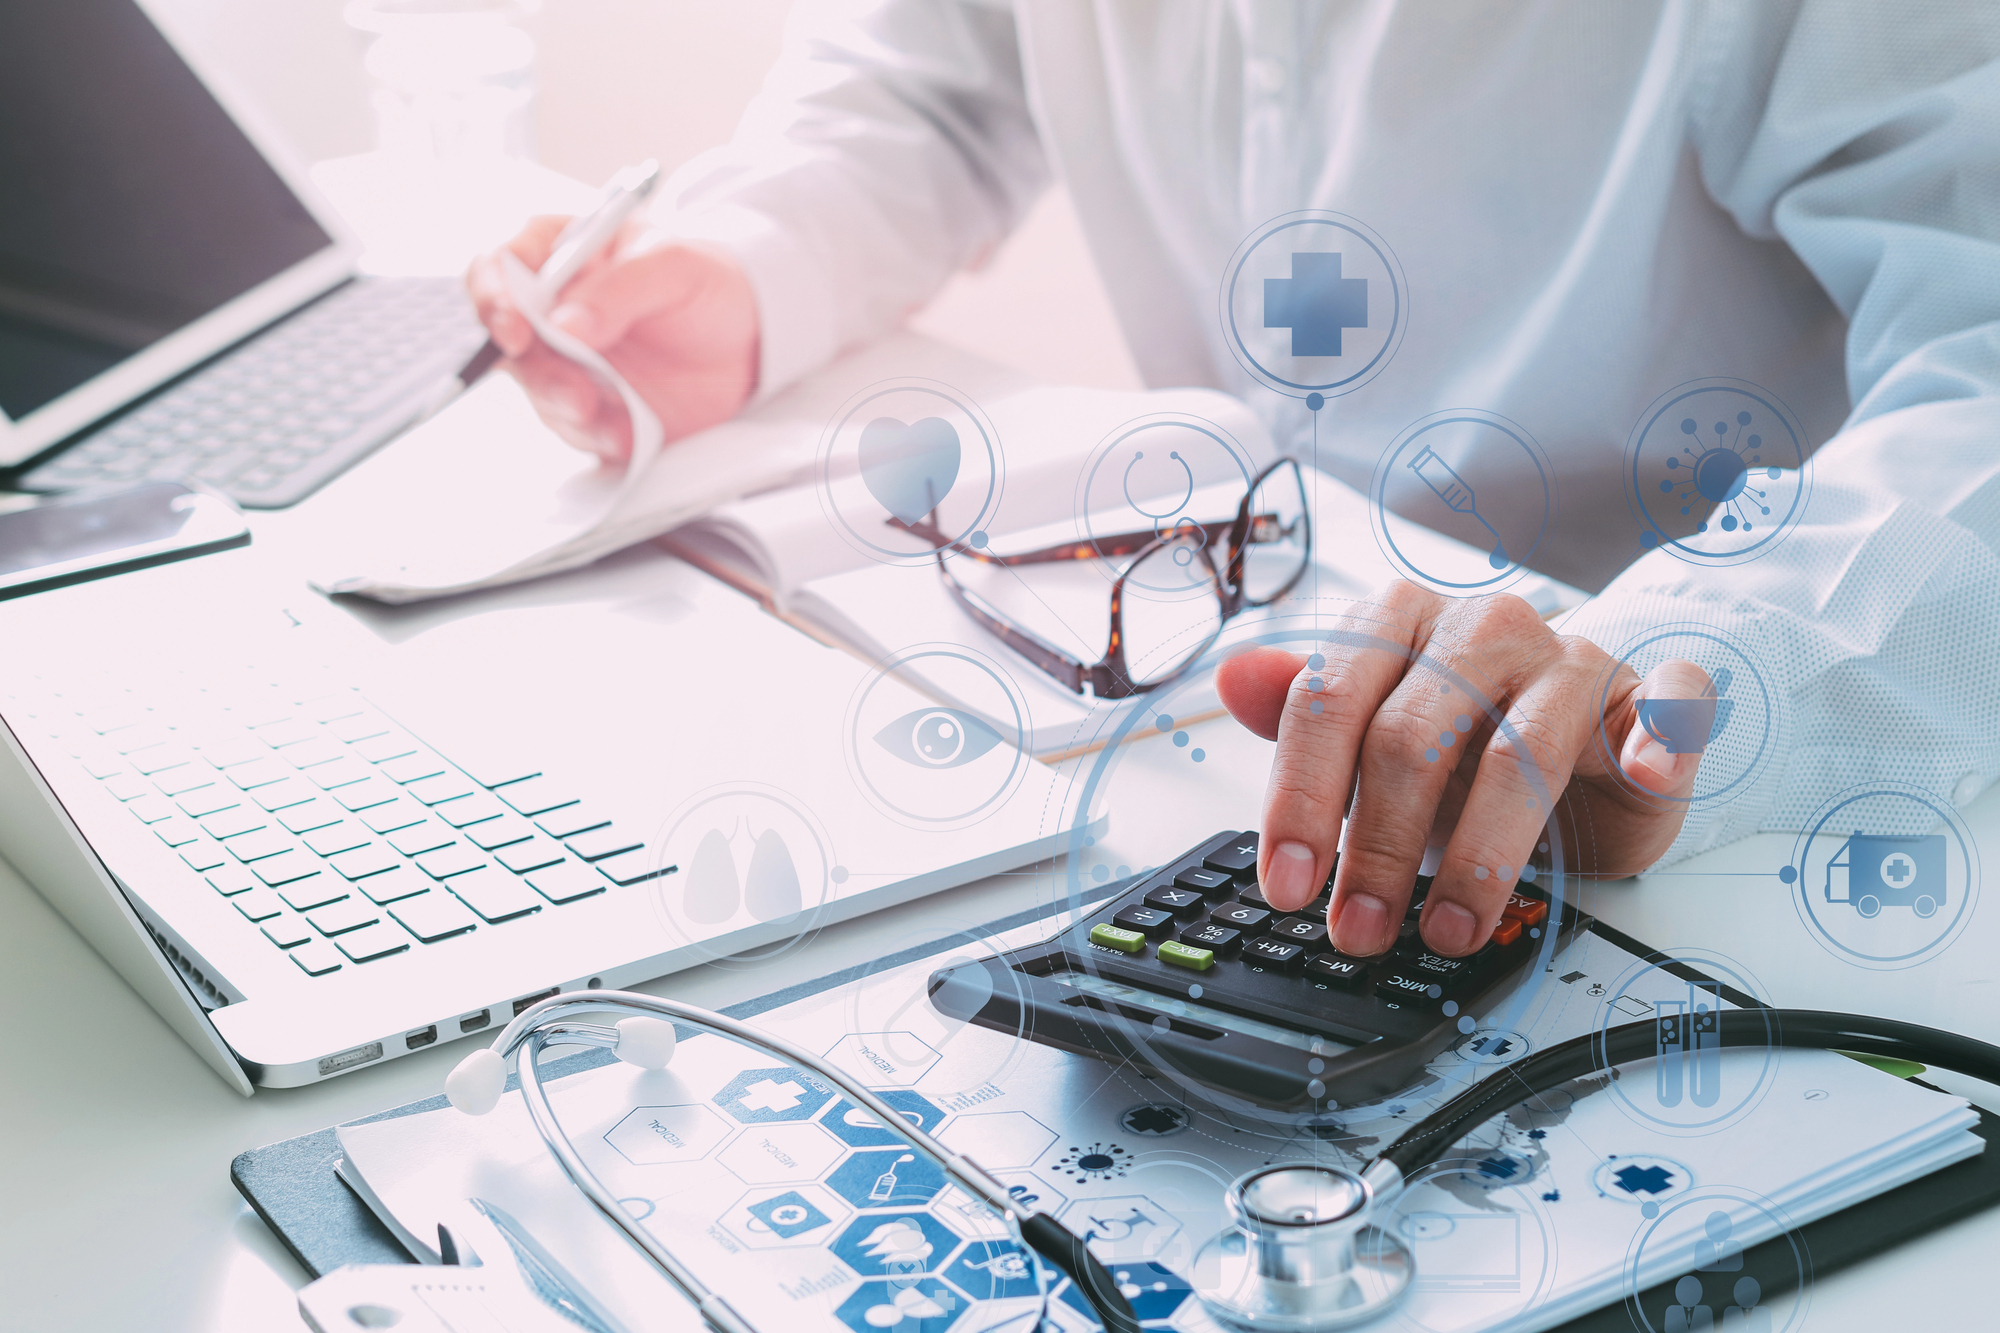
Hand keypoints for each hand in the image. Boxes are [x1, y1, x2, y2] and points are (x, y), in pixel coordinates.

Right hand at [464, 215, 759, 462]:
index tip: (514, 332)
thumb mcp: (673, 266)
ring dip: (563, 408)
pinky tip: (626, 433)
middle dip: (536, 371)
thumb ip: (618, 290)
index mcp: (562, 253)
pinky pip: (578, 428)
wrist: (756, 336)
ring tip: (599, 413)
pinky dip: (597, 436)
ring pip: (539, 390)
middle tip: (575, 391)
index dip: (494, 299)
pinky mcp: (597, 405)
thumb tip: (563, 325)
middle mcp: (555, 309)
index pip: (499, 268)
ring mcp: (572, 361)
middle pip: (508, 340)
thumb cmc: (712, 281)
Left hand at [1215, 582, 1709, 957]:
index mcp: (1399, 621)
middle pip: (1413, 737)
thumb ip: (1307, 713)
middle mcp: (1483, 627)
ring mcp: (1571, 658)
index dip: (1300, 801)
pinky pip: (1670, 701)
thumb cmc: (1467, 737)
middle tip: (1359, 929)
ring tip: (1450, 929)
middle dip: (1378, 847)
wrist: (1585, 730)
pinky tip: (1644, 773)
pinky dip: (1662, 738)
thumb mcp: (1376, 733)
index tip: (1287, 887)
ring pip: (1520, 753)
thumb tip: (1232, 678)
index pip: (1329, 702)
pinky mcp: (1647, 696)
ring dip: (1482, 855)